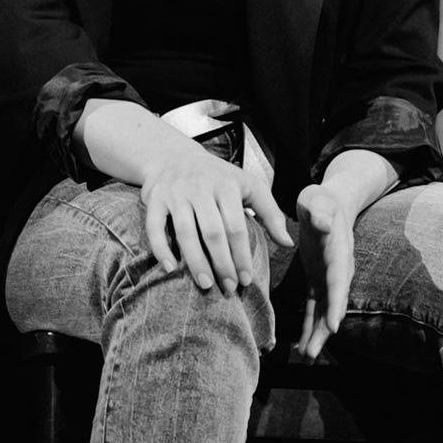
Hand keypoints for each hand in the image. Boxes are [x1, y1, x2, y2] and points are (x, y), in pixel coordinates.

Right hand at [141, 151, 292, 297]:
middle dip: (222, 263)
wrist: (174, 155)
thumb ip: (270, 213)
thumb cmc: (218, 177)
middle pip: (212, 231)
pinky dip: (160, 248)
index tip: (246, 280)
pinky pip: (154, 227)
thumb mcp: (249, 186)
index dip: (242, 255)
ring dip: (195, 261)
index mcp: (227, 185)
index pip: (236, 226)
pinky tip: (170, 268)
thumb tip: (288, 243)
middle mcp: (200, 188)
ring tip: (205, 284)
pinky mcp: (154, 199)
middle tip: (229, 287)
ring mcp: (176, 193)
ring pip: (185, 231)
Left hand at [294, 183, 355, 359]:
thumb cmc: (321, 199)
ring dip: (317, 333)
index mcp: (339, 250)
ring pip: (325, 309)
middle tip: (312, 352)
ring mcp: (330, 276)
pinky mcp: (319, 280)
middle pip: (334, 302)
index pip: (339, 278)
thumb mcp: (318, 198)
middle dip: (325, 328)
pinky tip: (302, 344)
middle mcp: (338, 268)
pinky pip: (316, 306)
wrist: (331, 201)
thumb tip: (324, 225)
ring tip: (306, 355)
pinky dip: (310, 325)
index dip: (337, 302)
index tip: (333, 325)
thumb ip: (320, 211)